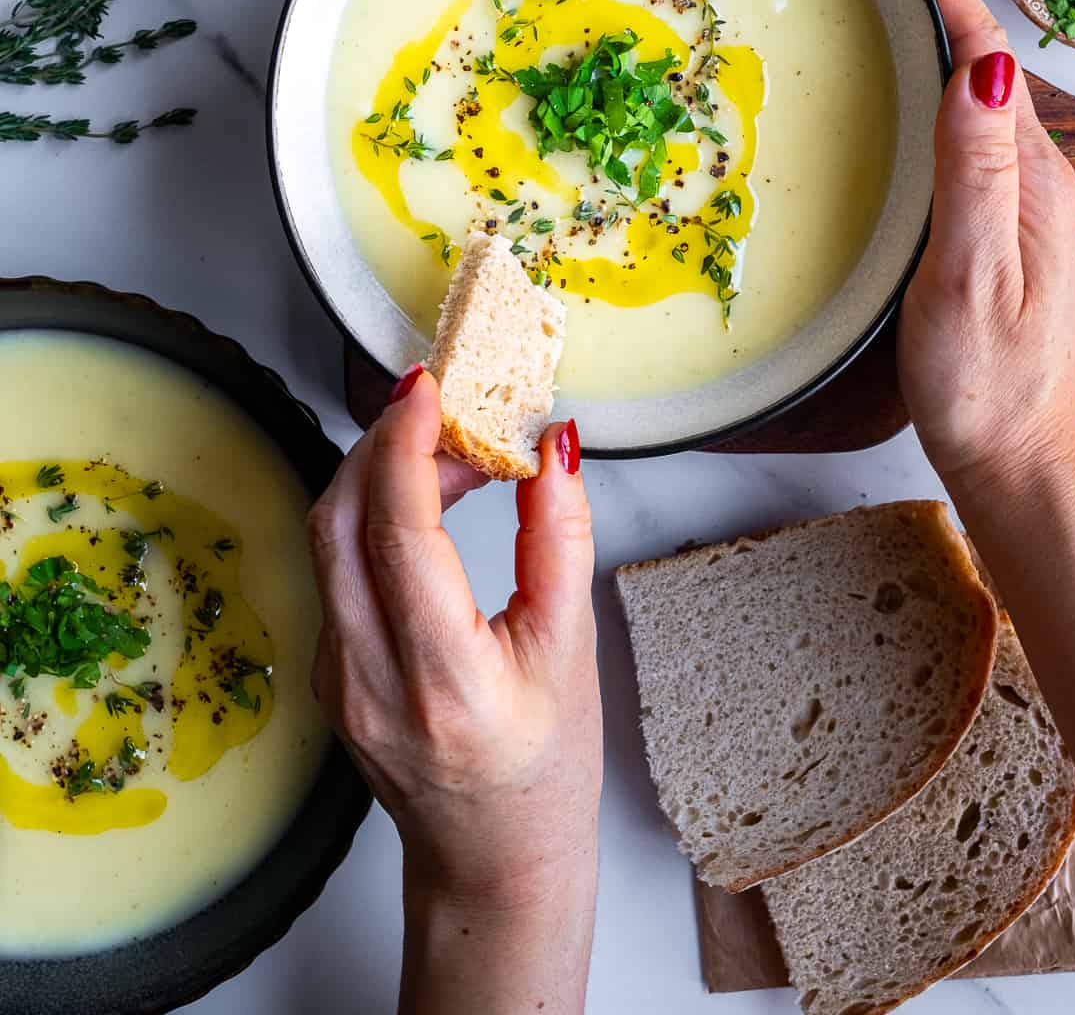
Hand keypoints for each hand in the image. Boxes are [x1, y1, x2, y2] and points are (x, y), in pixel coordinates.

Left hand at [307, 368, 600, 1014]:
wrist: (491, 864)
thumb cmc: (543, 771)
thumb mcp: (572, 650)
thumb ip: (561, 538)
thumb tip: (554, 445)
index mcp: (440, 680)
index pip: (397, 533)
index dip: (404, 445)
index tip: (428, 385)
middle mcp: (368, 680)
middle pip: (338, 521)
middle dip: (384, 442)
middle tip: (449, 407)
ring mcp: (335, 679)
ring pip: (328, 539)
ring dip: (379, 474)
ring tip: (452, 450)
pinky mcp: (327, 672)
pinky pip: (335, 568)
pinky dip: (374, 516)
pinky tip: (427, 503)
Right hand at [896, 0, 1074, 492]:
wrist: (1014, 457)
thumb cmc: (987, 382)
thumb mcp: (972, 275)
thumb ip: (974, 171)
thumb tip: (980, 67)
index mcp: (1027, 176)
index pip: (981, 52)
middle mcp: (1028, 176)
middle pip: (977, 56)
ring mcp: (1012, 199)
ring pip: (966, 90)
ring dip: (927, 30)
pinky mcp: (990, 223)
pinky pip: (957, 130)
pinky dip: (921, 86)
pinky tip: (890, 89)